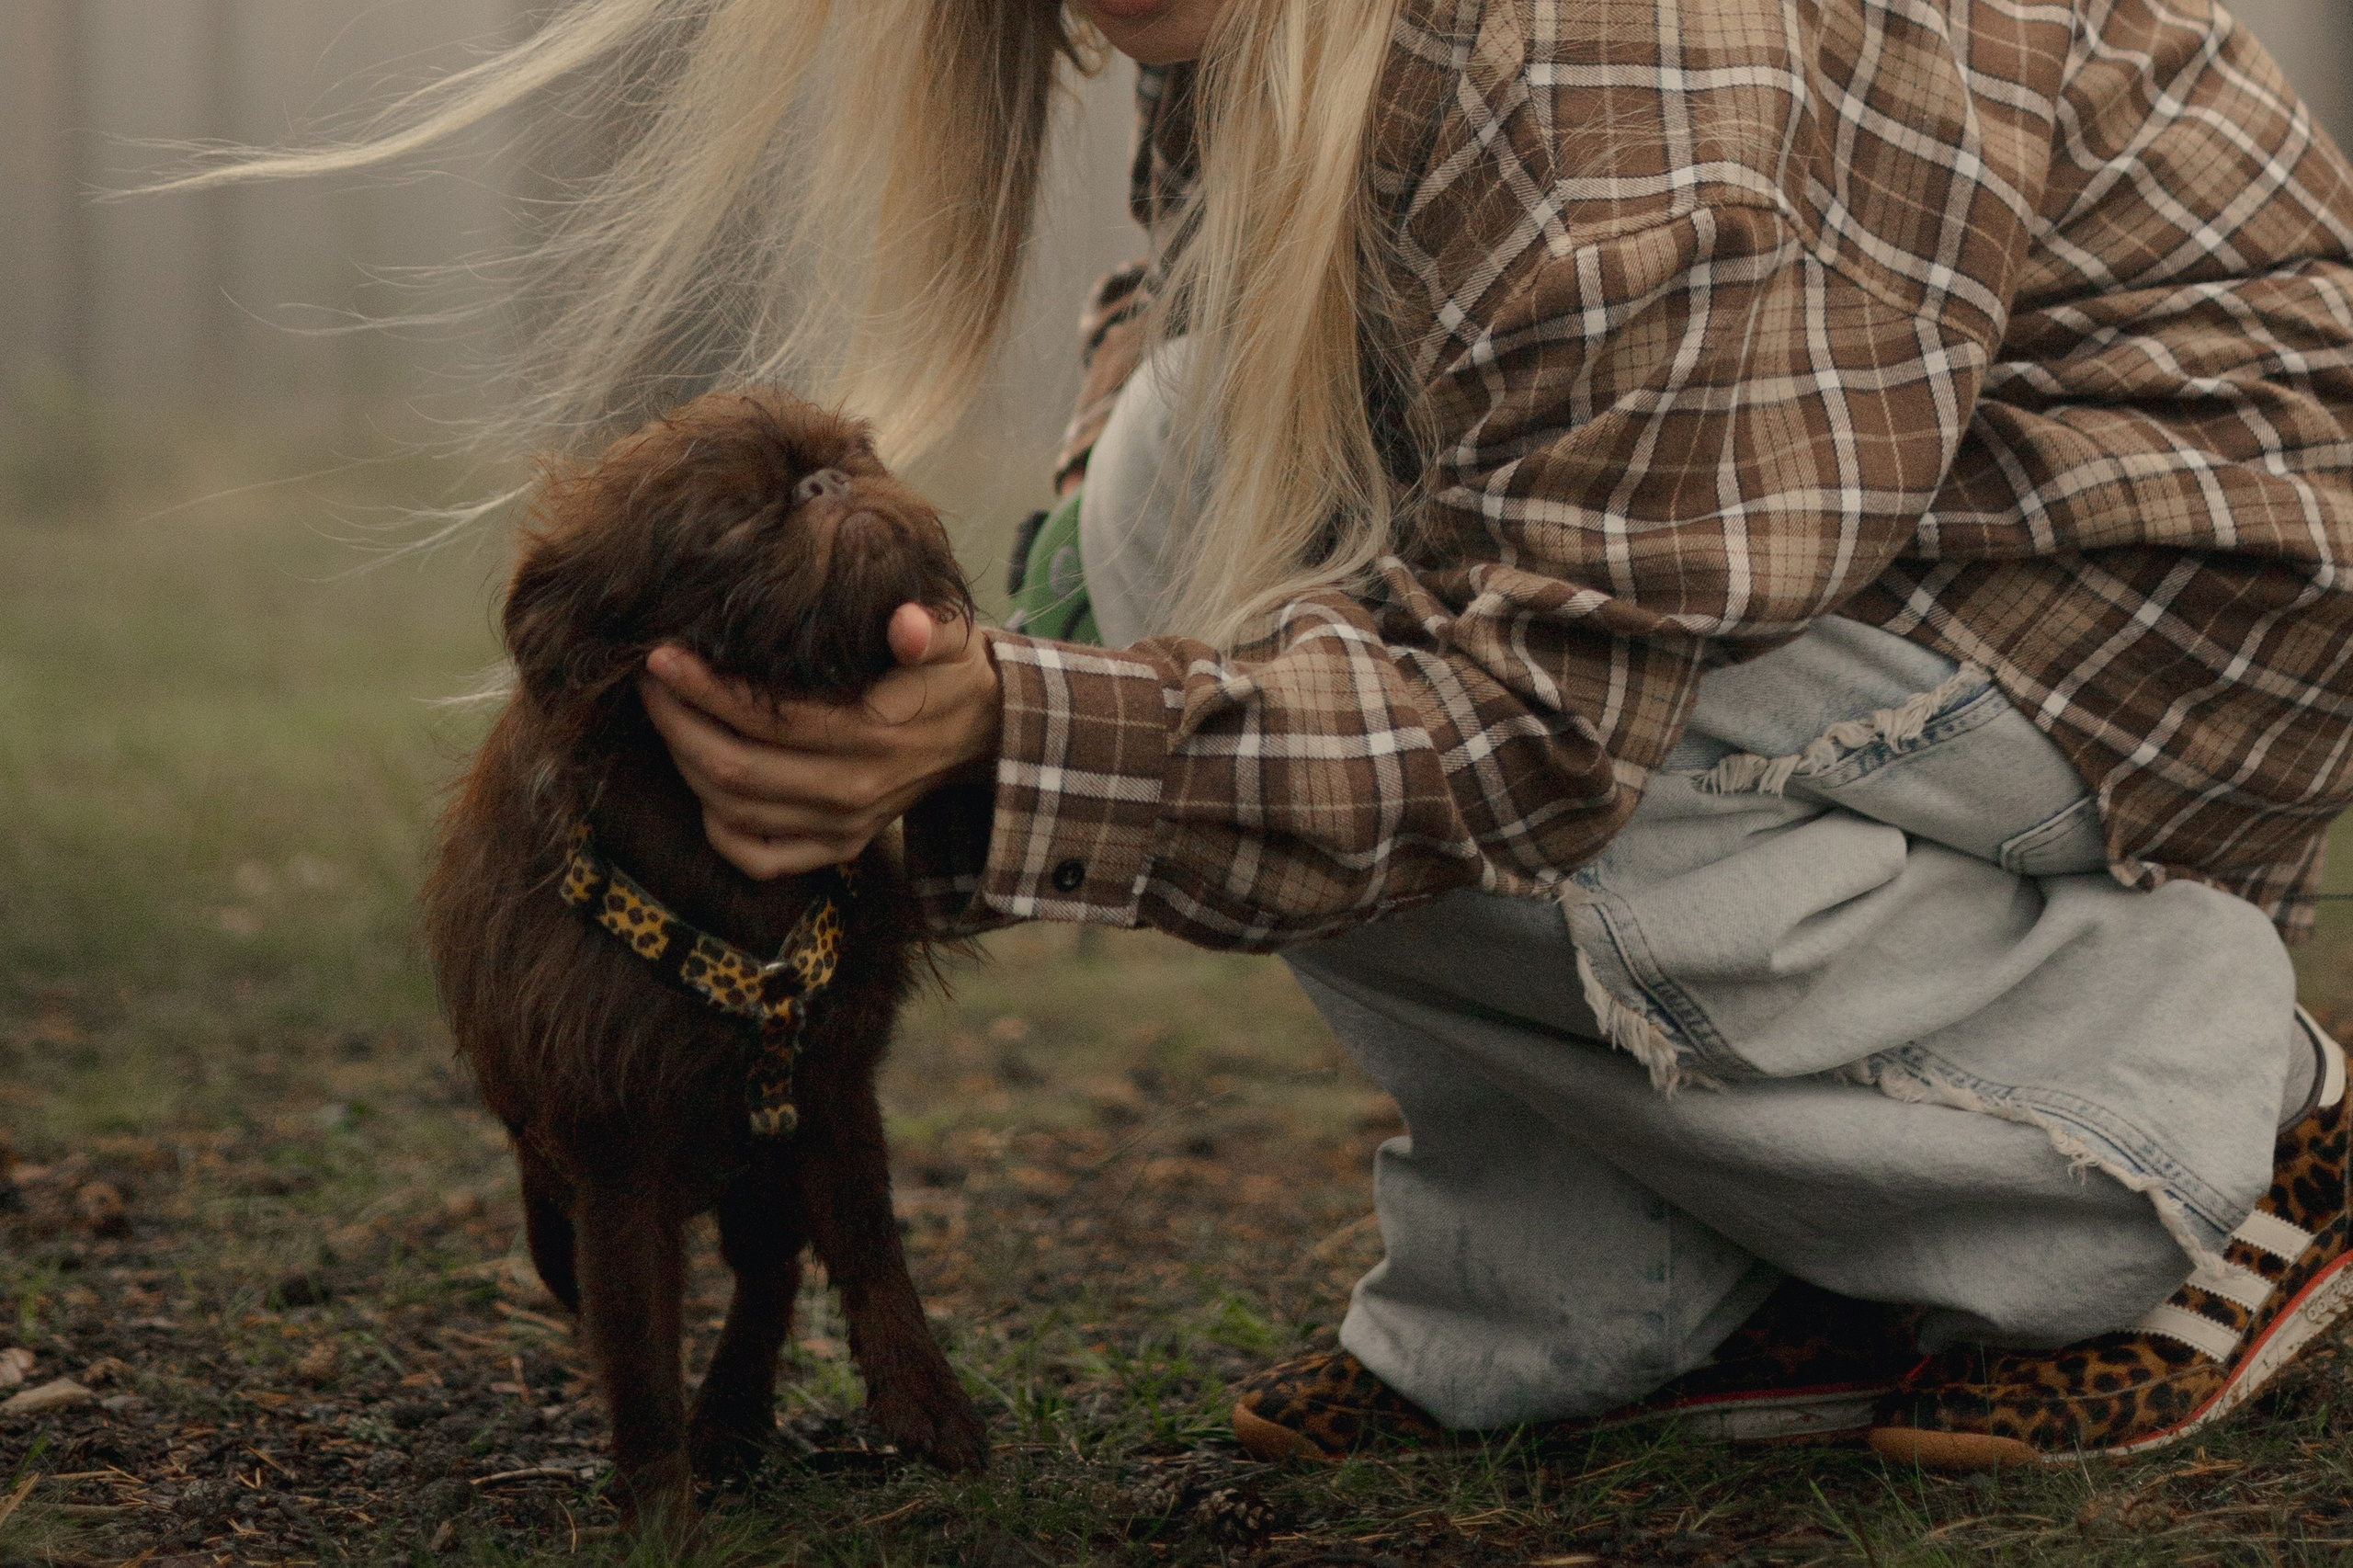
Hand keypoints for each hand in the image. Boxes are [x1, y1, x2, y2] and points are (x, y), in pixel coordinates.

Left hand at [639, 604, 1000, 879]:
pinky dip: (718, 828)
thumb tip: (906, 625)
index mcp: (873, 738)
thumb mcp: (950, 640)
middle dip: (678, 724)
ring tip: (665, 716)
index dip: (707, 690)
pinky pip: (759, 858)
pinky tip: (701, 785)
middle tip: (651, 683)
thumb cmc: (949, 676)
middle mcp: (852, 792)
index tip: (665, 657)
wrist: (984, 736)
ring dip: (686, 764)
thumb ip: (928, 627)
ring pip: (735, 810)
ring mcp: (842, 827)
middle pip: (736, 769)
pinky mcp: (838, 848)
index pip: (770, 720)